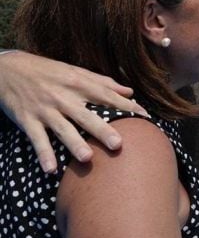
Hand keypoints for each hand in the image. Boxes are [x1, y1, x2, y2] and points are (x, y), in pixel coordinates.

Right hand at [0, 52, 146, 172]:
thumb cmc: (45, 71)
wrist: (5, 69)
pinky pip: (36, 139)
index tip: (145, 118)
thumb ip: (102, 82)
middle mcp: (63, 97)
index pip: (106, 96)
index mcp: (78, 83)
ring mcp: (45, 110)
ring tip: (87, 158)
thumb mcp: (73, 70)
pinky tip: (51, 169)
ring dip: (74, 144)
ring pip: (62, 129)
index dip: (126, 107)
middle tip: (119, 144)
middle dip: (102, 129)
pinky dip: (43, 153)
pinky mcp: (27, 120)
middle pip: (86, 115)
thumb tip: (130, 92)